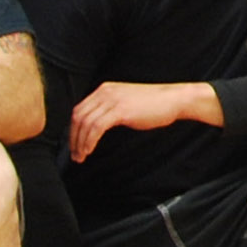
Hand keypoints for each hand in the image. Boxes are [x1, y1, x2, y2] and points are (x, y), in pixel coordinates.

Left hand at [71, 79, 214, 162]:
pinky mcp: (120, 110)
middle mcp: (105, 92)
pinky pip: (96, 127)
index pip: (79, 109)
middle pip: (78, 116)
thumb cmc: (154, 104)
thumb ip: (110, 110)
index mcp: (105, 89)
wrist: (173, 99)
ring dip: (80, 143)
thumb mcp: (126, 103)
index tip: (75, 144)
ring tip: (82, 156)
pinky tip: (90, 150)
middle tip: (76, 154)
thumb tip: (96, 127)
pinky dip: (90, 141)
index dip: (73, 129)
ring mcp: (112, 100)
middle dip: (73, 138)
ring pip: (85, 123)